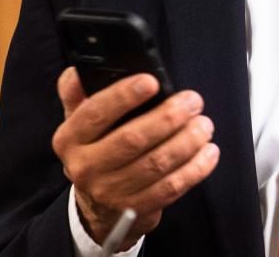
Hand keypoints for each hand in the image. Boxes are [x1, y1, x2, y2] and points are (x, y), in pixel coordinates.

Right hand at [53, 68, 218, 249]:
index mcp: (70, 138)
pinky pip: (171, 187)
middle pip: (132, 139)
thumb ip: (78, 90)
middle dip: (168, 117)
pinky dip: (195, 168)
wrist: (98, 203)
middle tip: (193, 102)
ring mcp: (110, 191)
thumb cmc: (97, 146)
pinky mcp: (136, 208)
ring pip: (156, 164)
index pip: (95, 112)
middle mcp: (86, 166)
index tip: (152, 82)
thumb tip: (80, 68)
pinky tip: (208, 151)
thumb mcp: (80, 119)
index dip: (124, 96)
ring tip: (204, 125)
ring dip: (187, 141)